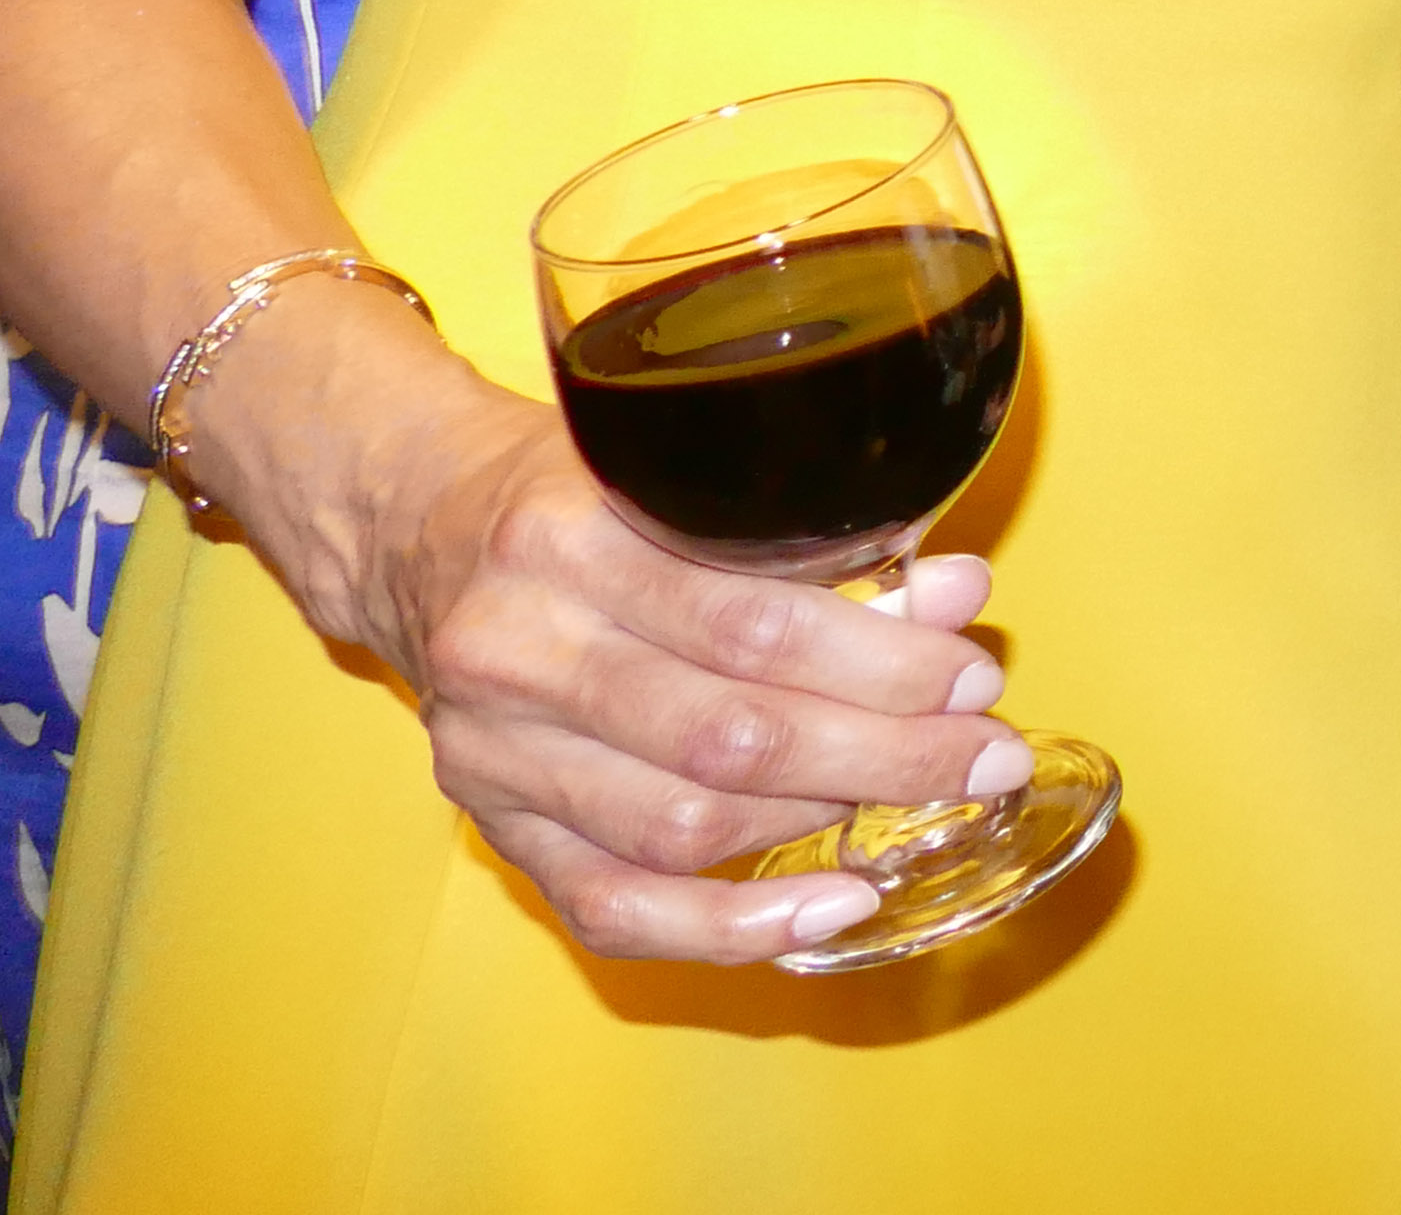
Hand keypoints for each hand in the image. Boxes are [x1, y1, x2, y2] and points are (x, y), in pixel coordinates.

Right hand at [333, 385, 1028, 963]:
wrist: (414, 525)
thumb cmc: (582, 489)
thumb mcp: (686, 475)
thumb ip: (816, 535)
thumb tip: (958, 594)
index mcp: (568, 537)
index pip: (751, 624)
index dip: (883, 662)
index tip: (974, 675)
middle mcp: (518, 648)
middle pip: (727, 736)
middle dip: (884, 751)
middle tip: (986, 751)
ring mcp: (492, 751)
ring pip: (680, 826)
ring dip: (823, 820)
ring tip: (919, 797)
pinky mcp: (491, 822)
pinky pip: (612, 906)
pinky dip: (727, 926)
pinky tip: (828, 909)